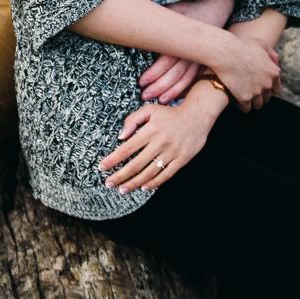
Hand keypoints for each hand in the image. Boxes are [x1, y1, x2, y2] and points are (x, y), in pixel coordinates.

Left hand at [98, 93, 221, 192]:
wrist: (198, 115)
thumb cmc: (170, 114)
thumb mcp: (149, 110)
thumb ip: (132, 120)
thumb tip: (120, 137)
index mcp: (150, 131)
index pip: (127, 148)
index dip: (113, 159)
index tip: (102, 167)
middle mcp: (160, 143)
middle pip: (136, 164)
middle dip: (120, 176)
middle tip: (108, 183)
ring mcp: (171, 153)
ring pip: (149, 172)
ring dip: (134, 183)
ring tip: (122, 189)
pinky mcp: (181, 159)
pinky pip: (166, 175)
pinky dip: (154, 183)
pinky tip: (143, 187)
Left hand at [136, 0, 238, 103]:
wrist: (216, 6)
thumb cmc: (191, 7)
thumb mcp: (176, 8)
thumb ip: (162, 15)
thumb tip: (139, 18)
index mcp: (185, 38)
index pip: (168, 59)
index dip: (155, 72)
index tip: (142, 81)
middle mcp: (194, 51)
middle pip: (176, 73)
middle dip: (160, 87)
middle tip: (145, 96)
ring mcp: (202, 58)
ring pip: (186, 79)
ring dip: (172, 91)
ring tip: (160, 100)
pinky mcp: (206, 61)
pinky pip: (196, 79)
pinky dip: (186, 89)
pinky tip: (176, 98)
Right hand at [209, 34, 279, 111]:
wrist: (225, 52)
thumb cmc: (241, 45)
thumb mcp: (262, 44)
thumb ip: (272, 55)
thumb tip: (277, 65)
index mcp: (273, 72)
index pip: (276, 89)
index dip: (268, 89)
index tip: (260, 88)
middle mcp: (267, 84)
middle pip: (266, 98)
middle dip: (259, 96)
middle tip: (248, 91)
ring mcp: (257, 92)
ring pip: (257, 105)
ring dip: (251, 102)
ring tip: (242, 96)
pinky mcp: (245, 98)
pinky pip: (246, 108)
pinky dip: (241, 105)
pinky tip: (235, 99)